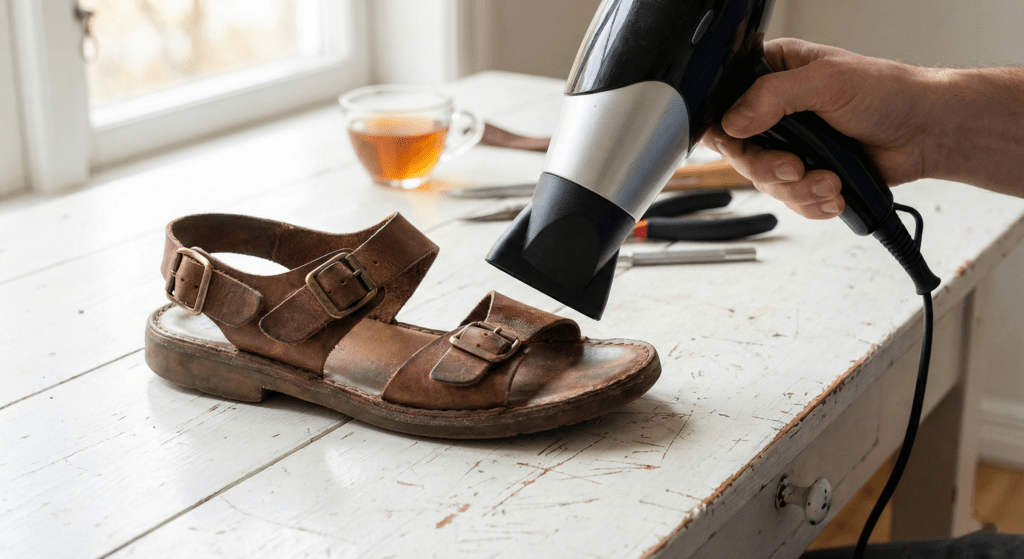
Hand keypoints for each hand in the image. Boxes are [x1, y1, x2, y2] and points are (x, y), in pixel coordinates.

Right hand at [703, 38, 935, 218]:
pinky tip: (836, 191)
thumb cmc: (888, 93)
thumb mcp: (827, 82)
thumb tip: (734, 120)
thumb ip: (774, 96)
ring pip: (766, 183)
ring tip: (830, 181)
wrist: (926, 132)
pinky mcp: (807, 175)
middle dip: (769, 169)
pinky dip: (813, 203)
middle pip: (740, 154)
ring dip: (798, 191)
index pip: (724, 107)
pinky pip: (791, 202)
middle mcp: (775, 112)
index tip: (743, 146)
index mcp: (772, 75)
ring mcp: (791, 146)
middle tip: (795, 169)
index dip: (728, 133)